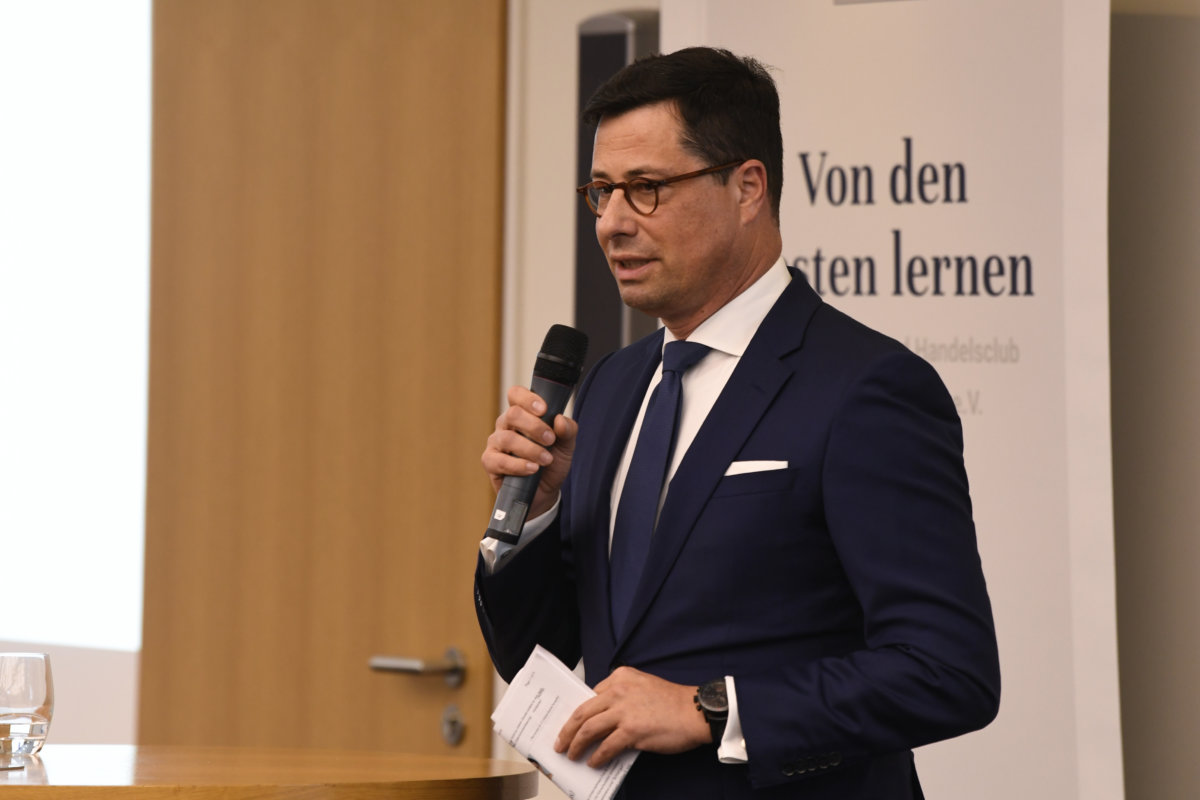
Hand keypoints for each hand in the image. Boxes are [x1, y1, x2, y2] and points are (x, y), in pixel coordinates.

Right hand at [481, 385, 577, 518]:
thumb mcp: (566, 446)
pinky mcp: (490, 462)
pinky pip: (498, 460)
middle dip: (534, 426)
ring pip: (507, 438)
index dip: (527, 398)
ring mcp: (496, 443)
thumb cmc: (551, 464)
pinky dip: (518, 465)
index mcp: (523, 415)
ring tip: (546, 459)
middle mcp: (506, 425)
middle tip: (550, 439)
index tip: (544, 409)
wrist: (545, 493)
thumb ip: (568, 431)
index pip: (516, 394)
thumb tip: (560, 419)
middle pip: (512, 414)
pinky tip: (532, 469)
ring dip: (530, 449)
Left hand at [554, 667, 709, 766]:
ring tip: (572, 755)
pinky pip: (606, 747)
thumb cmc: (672, 702)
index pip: (591, 696)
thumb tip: (603, 720)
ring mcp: (624, 711)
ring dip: (576, 745)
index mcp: (621, 677)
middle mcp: (618, 691)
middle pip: (582, 712)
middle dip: (567, 730)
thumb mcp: (643, 686)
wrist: (695, 712)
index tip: (571, 724)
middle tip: (560, 743)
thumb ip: (622, 697)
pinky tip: (594, 762)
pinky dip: (597, 756)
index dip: (578, 713)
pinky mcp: (631, 731)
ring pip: (588, 729)